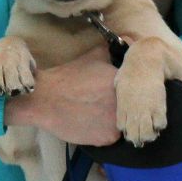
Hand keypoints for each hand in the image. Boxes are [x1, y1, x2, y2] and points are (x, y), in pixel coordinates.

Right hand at [3, 44, 120, 146]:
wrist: (44, 98)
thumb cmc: (69, 77)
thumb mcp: (94, 56)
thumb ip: (115, 51)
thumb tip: (129, 42)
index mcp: (124, 82)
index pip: (136, 90)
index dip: (126, 92)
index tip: (112, 92)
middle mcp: (125, 103)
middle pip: (131, 108)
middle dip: (120, 106)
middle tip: (102, 103)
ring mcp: (118, 122)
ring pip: (123, 123)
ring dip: (113, 121)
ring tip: (95, 114)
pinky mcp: (108, 138)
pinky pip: (111, 136)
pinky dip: (102, 133)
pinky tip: (89, 124)